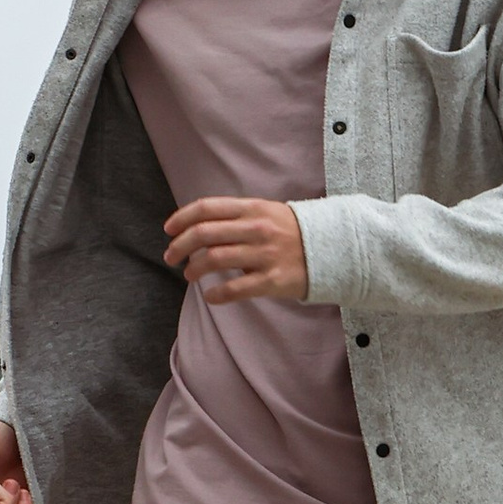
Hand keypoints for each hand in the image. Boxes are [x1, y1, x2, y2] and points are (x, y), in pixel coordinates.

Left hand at [163, 197, 309, 302]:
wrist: (334, 249)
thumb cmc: (291, 231)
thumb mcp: (265, 212)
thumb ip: (234, 216)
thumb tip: (196, 227)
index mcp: (252, 208)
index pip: (206, 208)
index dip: (181, 218)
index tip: (168, 230)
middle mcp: (256, 228)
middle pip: (204, 234)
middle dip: (180, 247)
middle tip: (171, 257)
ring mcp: (264, 254)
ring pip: (214, 259)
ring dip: (193, 269)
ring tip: (189, 275)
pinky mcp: (272, 280)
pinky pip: (235, 289)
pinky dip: (216, 294)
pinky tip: (210, 296)